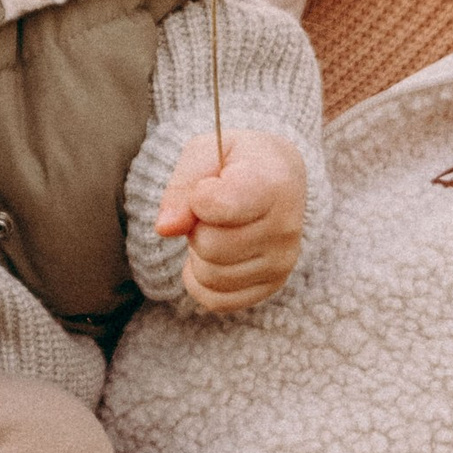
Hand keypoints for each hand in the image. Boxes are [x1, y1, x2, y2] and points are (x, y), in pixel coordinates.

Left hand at [156, 127, 307, 313]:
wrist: (278, 176)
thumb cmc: (237, 161)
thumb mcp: (206, 152)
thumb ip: (183, 186)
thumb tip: (166, 228)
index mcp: (273, 183)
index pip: (214, 205)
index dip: (198, 196)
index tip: (212, 185)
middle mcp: (285, 227)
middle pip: (208, 245)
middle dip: (197, 227)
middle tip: (213, 212)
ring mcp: (282, 261)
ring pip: (210, 276)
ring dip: (200, 254)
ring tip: (219, 230)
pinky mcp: (272, 286)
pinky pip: (216, 300)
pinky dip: (203, 281)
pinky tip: (215, 257)